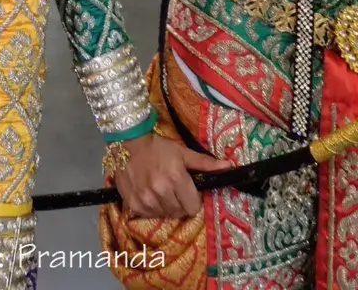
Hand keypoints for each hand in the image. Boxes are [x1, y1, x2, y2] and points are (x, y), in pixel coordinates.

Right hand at [114, 132, 230, 219]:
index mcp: (176, 178)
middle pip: (179, 212)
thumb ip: (205, 163)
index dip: (193, 200)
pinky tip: (150, 194)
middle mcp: (161, 191)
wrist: (128, 142)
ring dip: (165, 206)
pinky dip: (152, 208)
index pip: (193, 207)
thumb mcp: (183, 152)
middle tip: (174, 190)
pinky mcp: (133, 204)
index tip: (188, 192)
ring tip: (161, 191)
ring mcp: (146, 199)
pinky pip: (149, 215)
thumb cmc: (158, 147)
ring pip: (164, 214)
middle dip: (180, 203)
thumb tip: (229, 166)